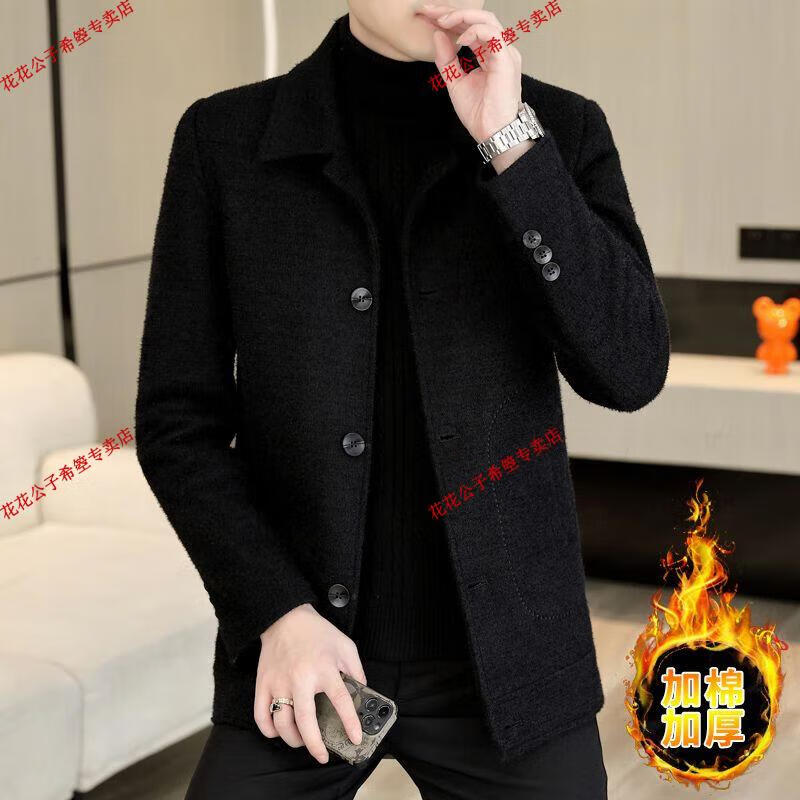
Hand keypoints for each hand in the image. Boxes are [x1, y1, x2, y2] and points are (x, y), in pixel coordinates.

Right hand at [254, 603, 367, 763]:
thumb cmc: (317, 633)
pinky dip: (268, 730)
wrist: (286, 617)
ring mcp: (279, 683)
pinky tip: (279, 731)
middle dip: (316, 746)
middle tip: (322, 757)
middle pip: (306, 723)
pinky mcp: (263, 684)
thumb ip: (356, 670)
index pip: (341, 702)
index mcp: (324, 669)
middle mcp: (301, 679)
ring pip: (282, 724)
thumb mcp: (345, 646)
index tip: (355, 738)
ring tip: (302, 742)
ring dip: (293, 740)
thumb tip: (362, 693)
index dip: (350, 723)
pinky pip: (261, 716)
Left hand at [417, 3, 524, 144]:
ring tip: (442, 21)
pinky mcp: (506, 60)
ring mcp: (505, 53)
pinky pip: (492, 34)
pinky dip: (473, 31)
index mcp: (490, 54)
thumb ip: (447, 59)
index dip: (450, 20)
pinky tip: (458, 38)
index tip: (428, 17)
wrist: (492, 132)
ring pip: (487, 20)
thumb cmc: (480, 113)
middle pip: (479, 18)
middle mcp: (500, 50)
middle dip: (452, 11)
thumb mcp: (455, 82)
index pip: (470, 28)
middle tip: (430, 11)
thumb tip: (437, 35)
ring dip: (462, 16)